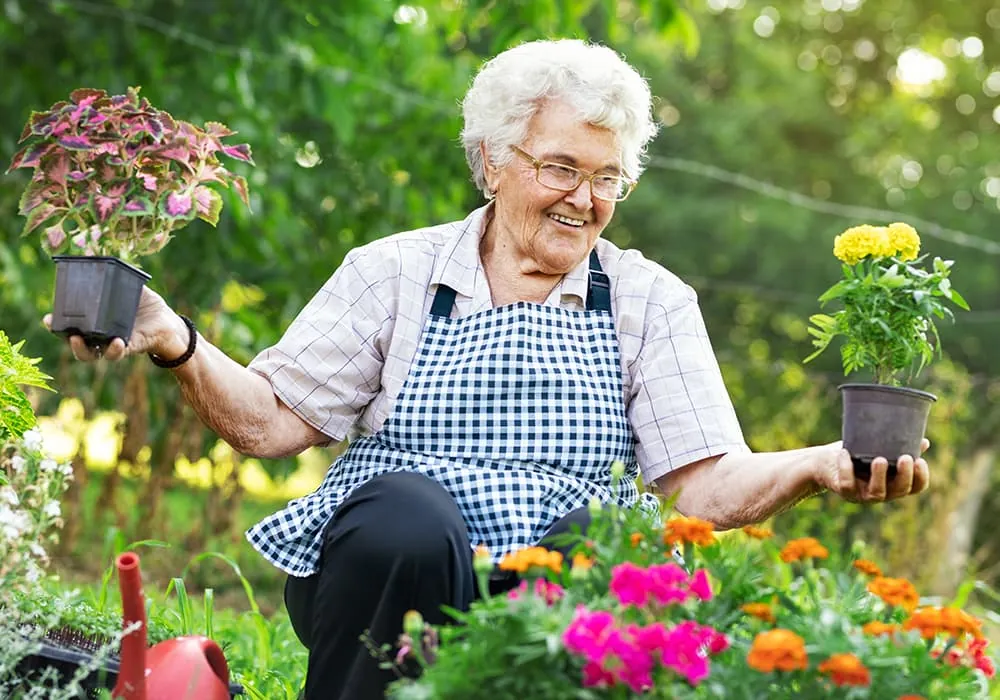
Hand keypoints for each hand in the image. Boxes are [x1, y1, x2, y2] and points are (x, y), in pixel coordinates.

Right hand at [43, 286, 188, 362]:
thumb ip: (116, 275)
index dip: (57, 325)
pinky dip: (115, 349)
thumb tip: (100, 255)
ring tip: (76, 339)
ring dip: (81, 349)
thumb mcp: (130, 287)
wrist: (168, 321)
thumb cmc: (145, 305)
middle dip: (63, 338)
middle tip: (55, 327)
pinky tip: (115, 341)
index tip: (47, 318)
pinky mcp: (130, 348)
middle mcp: (101, 336)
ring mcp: (113, 344)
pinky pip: (118, 353)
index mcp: (97, 323)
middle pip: (75, 343)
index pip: (71, 326)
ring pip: (91, 354)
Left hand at [816, 439, 929, 503]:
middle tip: (906, 459)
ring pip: (877, 493)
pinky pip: (847, 484)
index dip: (921, 477)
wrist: (823, 462)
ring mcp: (863, 494)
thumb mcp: (877, 449)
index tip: (920, 461)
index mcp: (893, 483)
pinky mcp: (844, 491)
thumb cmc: (855, 455)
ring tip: (879, 459)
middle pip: (900, 490)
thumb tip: (925, 442)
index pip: (915, 487)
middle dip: (905, 476)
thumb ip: (898, 447)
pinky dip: (846, 468)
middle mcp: (881, 492)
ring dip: (880, 477)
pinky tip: (845, 453)